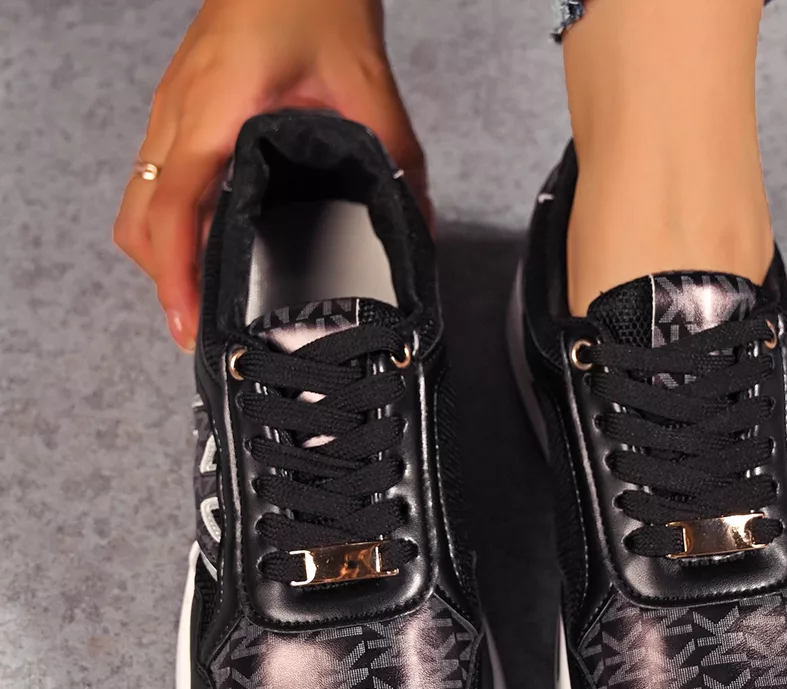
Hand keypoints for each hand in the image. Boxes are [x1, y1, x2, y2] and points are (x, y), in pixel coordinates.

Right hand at [113, 0, 426, 350]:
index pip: (174, 211)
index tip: (188, 326)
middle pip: (139, 221)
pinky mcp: (180, 110)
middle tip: (201, 327)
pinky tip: (207, 246)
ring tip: (203, 299)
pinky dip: (169, 227)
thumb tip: (418, 224)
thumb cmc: (313, 0)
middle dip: (165, 281)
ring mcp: (171, 111)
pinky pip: (153, 182)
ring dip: (162, 257)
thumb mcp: (366, 86)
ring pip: (138, 204)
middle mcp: (177, 116)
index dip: (176, 277)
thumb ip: (395, 159)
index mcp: (214, 112)